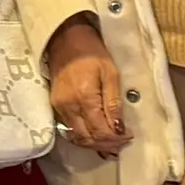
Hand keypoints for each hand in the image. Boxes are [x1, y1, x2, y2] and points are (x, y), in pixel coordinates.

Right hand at [45, 17, 130, 155]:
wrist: (65, 39)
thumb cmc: (92, 52)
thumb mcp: (110, 74)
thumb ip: (114, 103)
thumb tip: (119, 129)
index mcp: (85, 98)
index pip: (100, 131)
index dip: (116, 139)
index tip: (129, 136)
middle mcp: (69, 107)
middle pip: (88, 139)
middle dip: (106, 145)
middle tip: (121, 143)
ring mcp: (60, 108)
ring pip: (78, 137)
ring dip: (95, 143)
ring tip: (110, 143)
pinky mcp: (55, 105)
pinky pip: (70, 128)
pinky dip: (84, 135)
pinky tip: (95, 134)